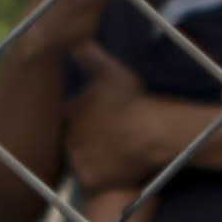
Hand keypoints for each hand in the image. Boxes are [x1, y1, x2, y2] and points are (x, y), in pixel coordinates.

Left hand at [63, 52, 195, 193]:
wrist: (154, 131)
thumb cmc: (134, 101)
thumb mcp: (111, 72)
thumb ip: (89, 56)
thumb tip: (74, 40)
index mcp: (68, 115)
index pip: (67, 121)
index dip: (83, 121)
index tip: (102, 121)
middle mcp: (67, 140)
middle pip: (73, 144)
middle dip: (87, 141)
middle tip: (112, 137)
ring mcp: (78, 162)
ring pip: (82, 162)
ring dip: (93, 159)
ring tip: (116, 151)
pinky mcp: (90, 181)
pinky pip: (91, 181)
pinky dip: (101, 176)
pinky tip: (117, 165)